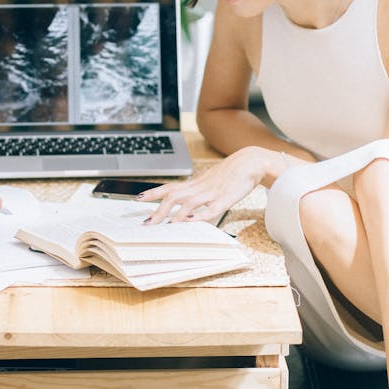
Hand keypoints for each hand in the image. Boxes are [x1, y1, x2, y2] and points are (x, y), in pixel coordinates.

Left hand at [138, 146, 265, 224]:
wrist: (250, 161)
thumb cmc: (229, 174)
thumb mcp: (208, 181)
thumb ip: (195, 191)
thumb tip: (183, 204)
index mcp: (194, 183)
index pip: (169, 187)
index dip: (153, 192)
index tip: (138, 198)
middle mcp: (199, 187)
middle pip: (174, 197)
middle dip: (159, 210)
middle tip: (147, 223)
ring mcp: (211, 193)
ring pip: (188, 203)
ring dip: (175, 215)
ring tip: (164, 226)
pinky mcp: (225, 200)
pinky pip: (210, 209)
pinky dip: (198, 215)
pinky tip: (188, 221)